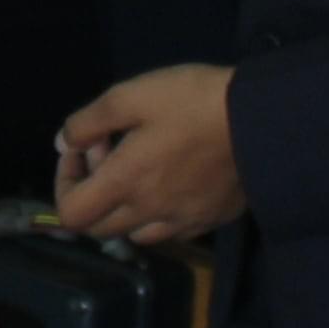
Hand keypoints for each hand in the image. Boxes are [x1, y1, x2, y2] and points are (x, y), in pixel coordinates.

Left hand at [52, 64, 242, 246]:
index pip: (71, 214)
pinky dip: (158, 213)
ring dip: (125, 207)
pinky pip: (170, 231)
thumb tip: (65, 144)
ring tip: (142, 167)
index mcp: (124, 184)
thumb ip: (88, 121)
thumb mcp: (131, 95)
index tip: (82, 152)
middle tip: (112, 151)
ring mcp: (182, 223)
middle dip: (93, 193)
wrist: (264, 120)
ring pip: (135, 233)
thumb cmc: (193, 102)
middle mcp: (148, 213)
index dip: (64, 184)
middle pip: (99, 228)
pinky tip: (173, 180)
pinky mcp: (210, 221)